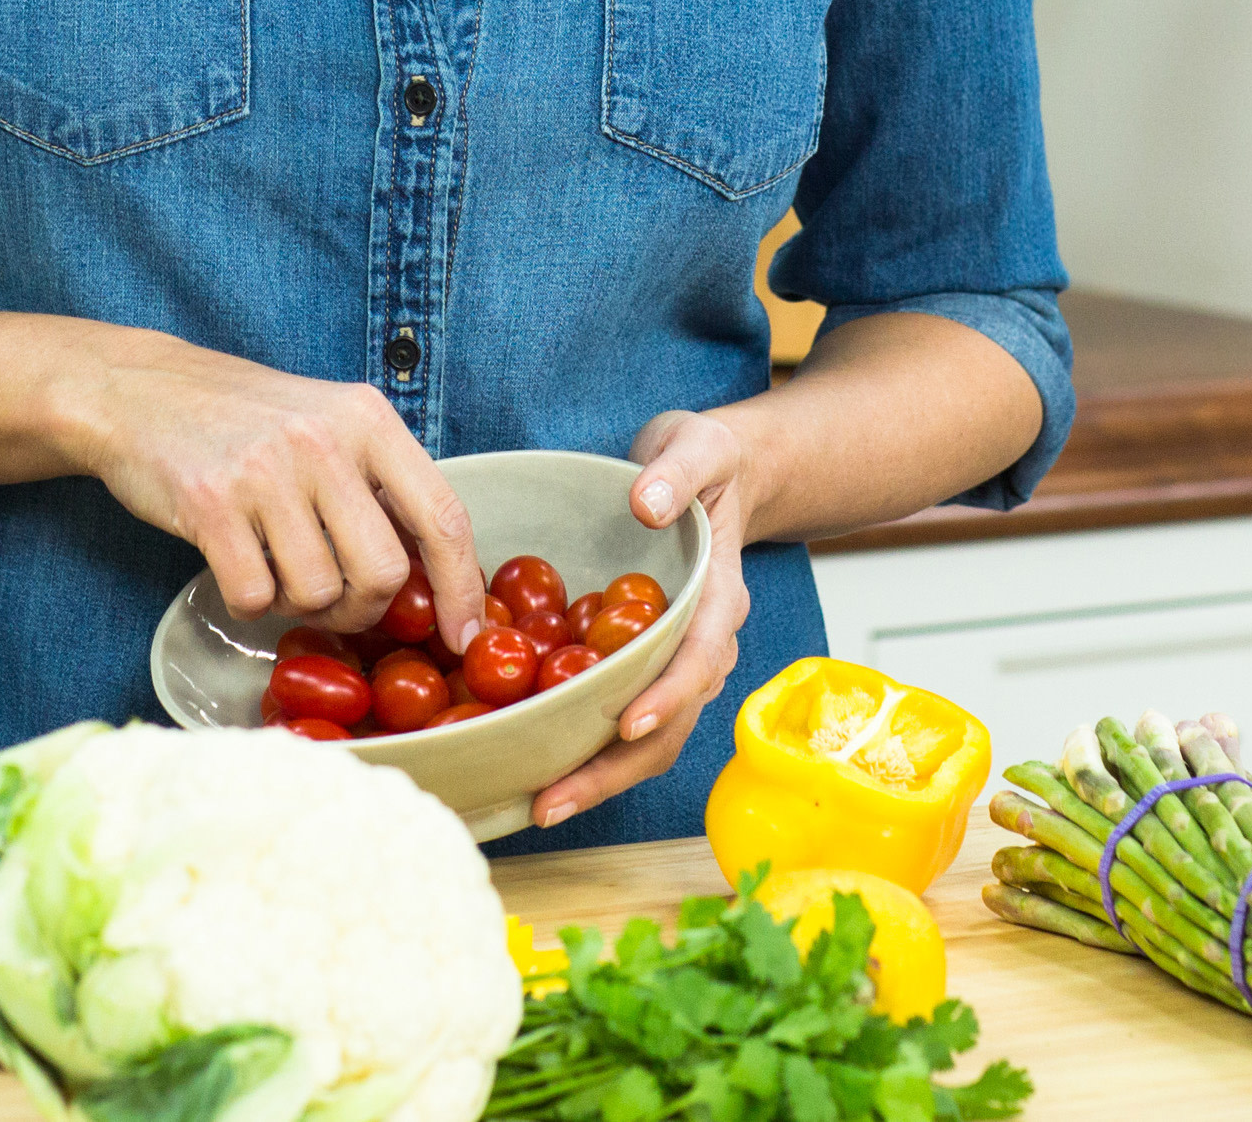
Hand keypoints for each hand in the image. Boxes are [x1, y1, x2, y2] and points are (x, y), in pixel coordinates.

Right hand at [74, 339, 486, 646]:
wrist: (140, 390)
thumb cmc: (246, 419)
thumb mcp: (328, 422)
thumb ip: (379, 484)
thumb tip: (433, 577)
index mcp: (367, 419)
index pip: (442, 515)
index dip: (461, 586)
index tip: (463, 634)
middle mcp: (324, 440)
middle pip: (383, 572)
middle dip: (363, 608)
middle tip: (335, 598)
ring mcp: (266, 471)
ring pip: (318, 592)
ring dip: (298, 602)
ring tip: (274, 563)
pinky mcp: (211, 504)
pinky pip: (255, 597)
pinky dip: (249, 600)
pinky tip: (235, 563)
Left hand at [530, 406, 754, 831]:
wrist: (709, 477)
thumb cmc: (703, 462)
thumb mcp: (699, 446)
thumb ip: (677, 471)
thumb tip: (647, 505)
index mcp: (718, 600)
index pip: (699, 659)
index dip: (667, 695)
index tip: (627, 722)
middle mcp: (702, 645)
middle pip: (668, 724)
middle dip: (614, 769)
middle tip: (552, 800)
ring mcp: (673, 664)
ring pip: (646, 740)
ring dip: (597, 778)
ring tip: (538, 805)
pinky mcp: (642, 667)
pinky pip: (618, 720)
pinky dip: (584, 751)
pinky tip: (533, 768)